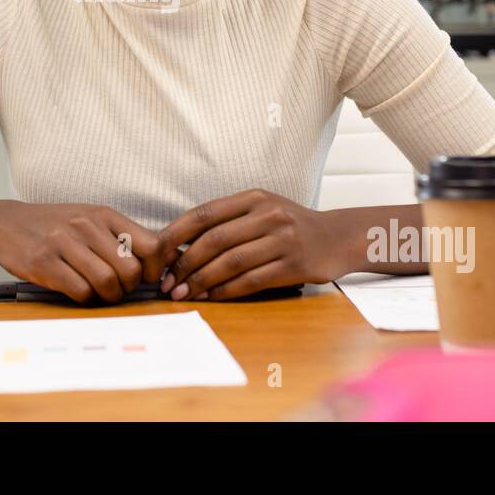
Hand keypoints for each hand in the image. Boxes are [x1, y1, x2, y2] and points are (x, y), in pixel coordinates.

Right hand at [0, 202, 163, 304]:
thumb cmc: (55, 225)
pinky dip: (85, 299)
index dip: (154, 268)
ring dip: (108, 297)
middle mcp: (87, 226)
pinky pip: (79, 291)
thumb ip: (120, 235)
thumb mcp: (90, 219)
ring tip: (100, 294)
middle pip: (130, 269)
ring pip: (106, 282)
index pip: (151, 244)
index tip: (145, 277)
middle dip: (129, 288)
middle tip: (118, 289)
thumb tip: (161, 260)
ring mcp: (64, 244)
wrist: (5, 223)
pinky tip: (79, 292)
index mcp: (104, 215)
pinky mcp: (44, 263)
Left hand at [157, 189, 344, 300]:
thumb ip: (228, 220)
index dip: (176, 234)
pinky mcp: (294, 265)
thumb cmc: (290, 225)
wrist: (337, 237)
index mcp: (254, 197)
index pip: (204, 213)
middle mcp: (268, 215)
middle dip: (184, 264)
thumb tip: (180, 243)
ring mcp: (283, 240)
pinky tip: (210, 297)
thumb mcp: (262, 210)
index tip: (156, 253)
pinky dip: (226, 291)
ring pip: (230, 263)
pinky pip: (251, 281)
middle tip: (166, 282)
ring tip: (182, 294)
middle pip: (214, 240)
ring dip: (200, 281)